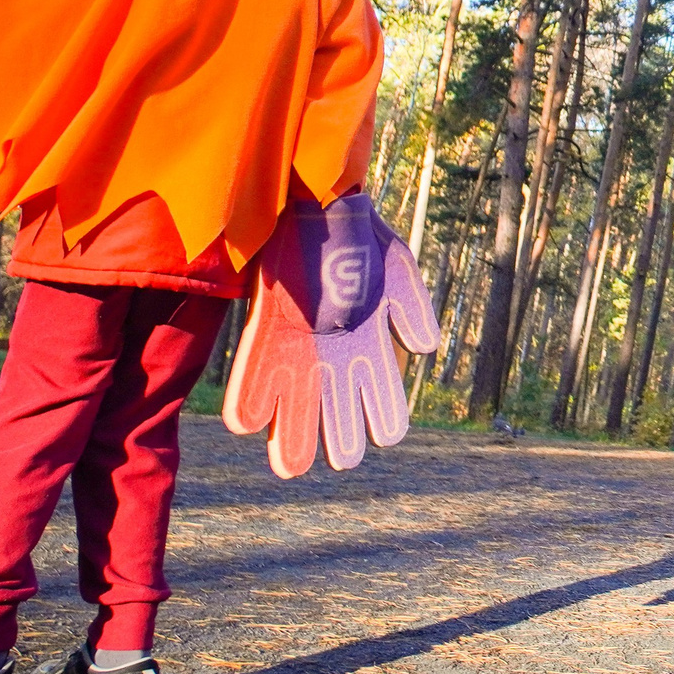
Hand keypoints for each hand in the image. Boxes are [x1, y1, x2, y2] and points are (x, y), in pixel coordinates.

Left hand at [223, 194, 442, 476]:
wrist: (316, 206)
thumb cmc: (361, 239)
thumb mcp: (398, 271)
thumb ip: (413, 309)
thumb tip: (426, 348)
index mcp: (369, 348)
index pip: (382, 398)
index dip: (385, 419)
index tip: (386, 434)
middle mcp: (332, 357)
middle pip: (337, 412)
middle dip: (339, 438)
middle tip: (341, 458)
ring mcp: (297, 349)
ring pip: (294, 405)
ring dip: (291, 436)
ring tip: (290, 467)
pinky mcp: (265, 332)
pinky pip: (255, 373)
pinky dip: (252, 397)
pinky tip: (247, 422)